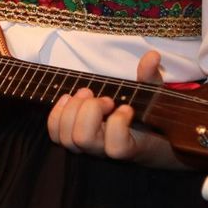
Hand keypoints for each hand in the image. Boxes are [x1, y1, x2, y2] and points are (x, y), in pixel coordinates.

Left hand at [47, 51, 181, 167]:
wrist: (136, 135)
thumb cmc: (144, 115)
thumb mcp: (150, 95)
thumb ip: (150, 76)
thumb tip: (152, 55)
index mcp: (129, 148)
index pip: (116, 149)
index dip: (118, 123)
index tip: (127, 107)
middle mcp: (104, 152)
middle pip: (84, 138)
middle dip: (90, 110)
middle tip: (105, 98)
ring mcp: (86, 148)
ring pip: (67, 137)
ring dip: (73, 108)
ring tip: (87, 94)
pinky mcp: (71, 139)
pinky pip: (55, 133)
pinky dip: (57, 113)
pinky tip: (68, 97)